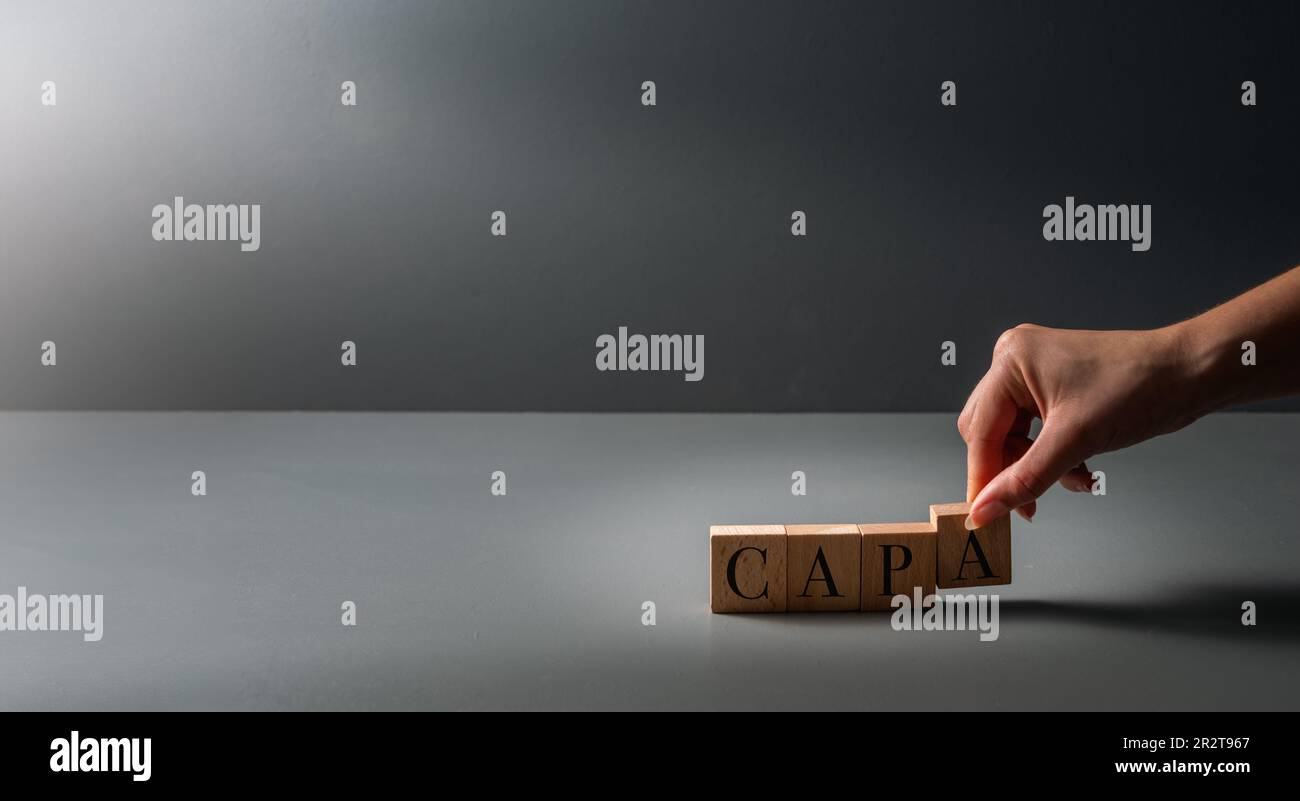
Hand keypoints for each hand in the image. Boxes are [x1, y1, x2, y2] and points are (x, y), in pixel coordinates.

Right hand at [959, 323, 1208, 528]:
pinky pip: (1035, 432)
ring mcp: (1034, 373)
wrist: (1190, 372)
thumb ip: (1024, 479)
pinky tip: (1081, 469)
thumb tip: (986, 509)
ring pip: (1013, 436)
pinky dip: (1053, 456)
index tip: (984, 515)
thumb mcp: (1075, 441)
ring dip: (1037, 466)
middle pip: (989, 433)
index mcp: (1010, 361)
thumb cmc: (1140, 386)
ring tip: (1073, 480)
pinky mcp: (1053, 387)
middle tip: (1026, 506)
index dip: (982, 477)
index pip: (980, 431)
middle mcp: (1015, 362)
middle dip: (1011, 471)